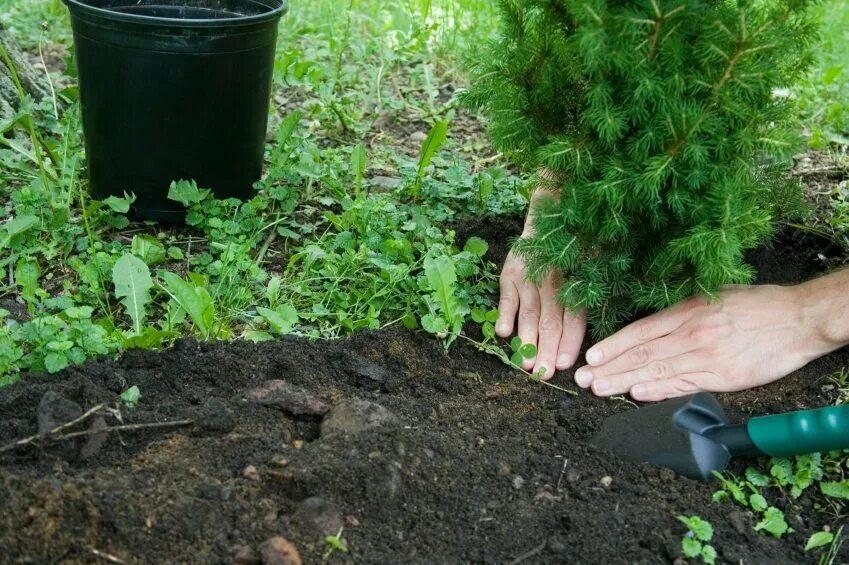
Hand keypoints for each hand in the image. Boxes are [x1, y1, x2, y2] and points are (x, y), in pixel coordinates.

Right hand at [496, 190, 586, 379]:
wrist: (549, 214)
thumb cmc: (578, 246)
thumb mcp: (596, 263)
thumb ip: (595, 292)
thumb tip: (605, 325)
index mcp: (575, 283)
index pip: (573, 317)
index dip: (569, 341)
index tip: (564, 364)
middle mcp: (552, 281)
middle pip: (549, 321)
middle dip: (546, 350)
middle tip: (543, 374)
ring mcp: (528, 278)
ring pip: (529, 314)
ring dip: (526, 339)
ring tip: (525, 363)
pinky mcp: (510, 274)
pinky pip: (506, 298)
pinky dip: (505, 314)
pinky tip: (503, 333)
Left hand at [574, 283, 839, 400]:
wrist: (798, 318)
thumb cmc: (757, 304)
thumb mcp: (713, 296)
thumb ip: (682, 312)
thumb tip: (651, 328)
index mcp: (688, 310)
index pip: (640, 331)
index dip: (613, 345)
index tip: (592, 356)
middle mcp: (692, 333)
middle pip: (642, 354)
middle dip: (609, 367)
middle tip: (584, 378)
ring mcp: (707, 356)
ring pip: (657, 372)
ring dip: (624, 382)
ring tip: (600, 389)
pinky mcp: (723, 376)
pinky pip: (683, 385)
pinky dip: (658, 391)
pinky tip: (637, 394)